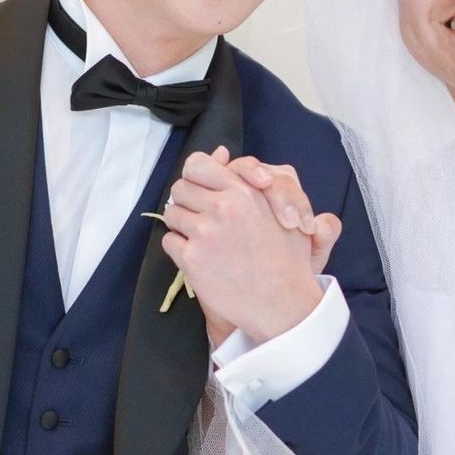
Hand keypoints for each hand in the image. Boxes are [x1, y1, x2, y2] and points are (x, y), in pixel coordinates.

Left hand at [162, 147, 323, 347]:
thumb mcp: (276, 206)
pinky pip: (169, 242)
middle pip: (180, 189)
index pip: (198, 165)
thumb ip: (247, 177)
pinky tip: (199, 257)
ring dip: (182, 225)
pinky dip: (179, 249)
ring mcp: (205, 233)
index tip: (200, 187)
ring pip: (172, 214)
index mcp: (243, 190)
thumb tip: (219, 152)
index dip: (195, 175)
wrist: (282, 302)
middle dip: (187, 201)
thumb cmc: (285, 255)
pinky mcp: (192, 259)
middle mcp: (222, 207)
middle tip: (200, 216)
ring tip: (201, 239)